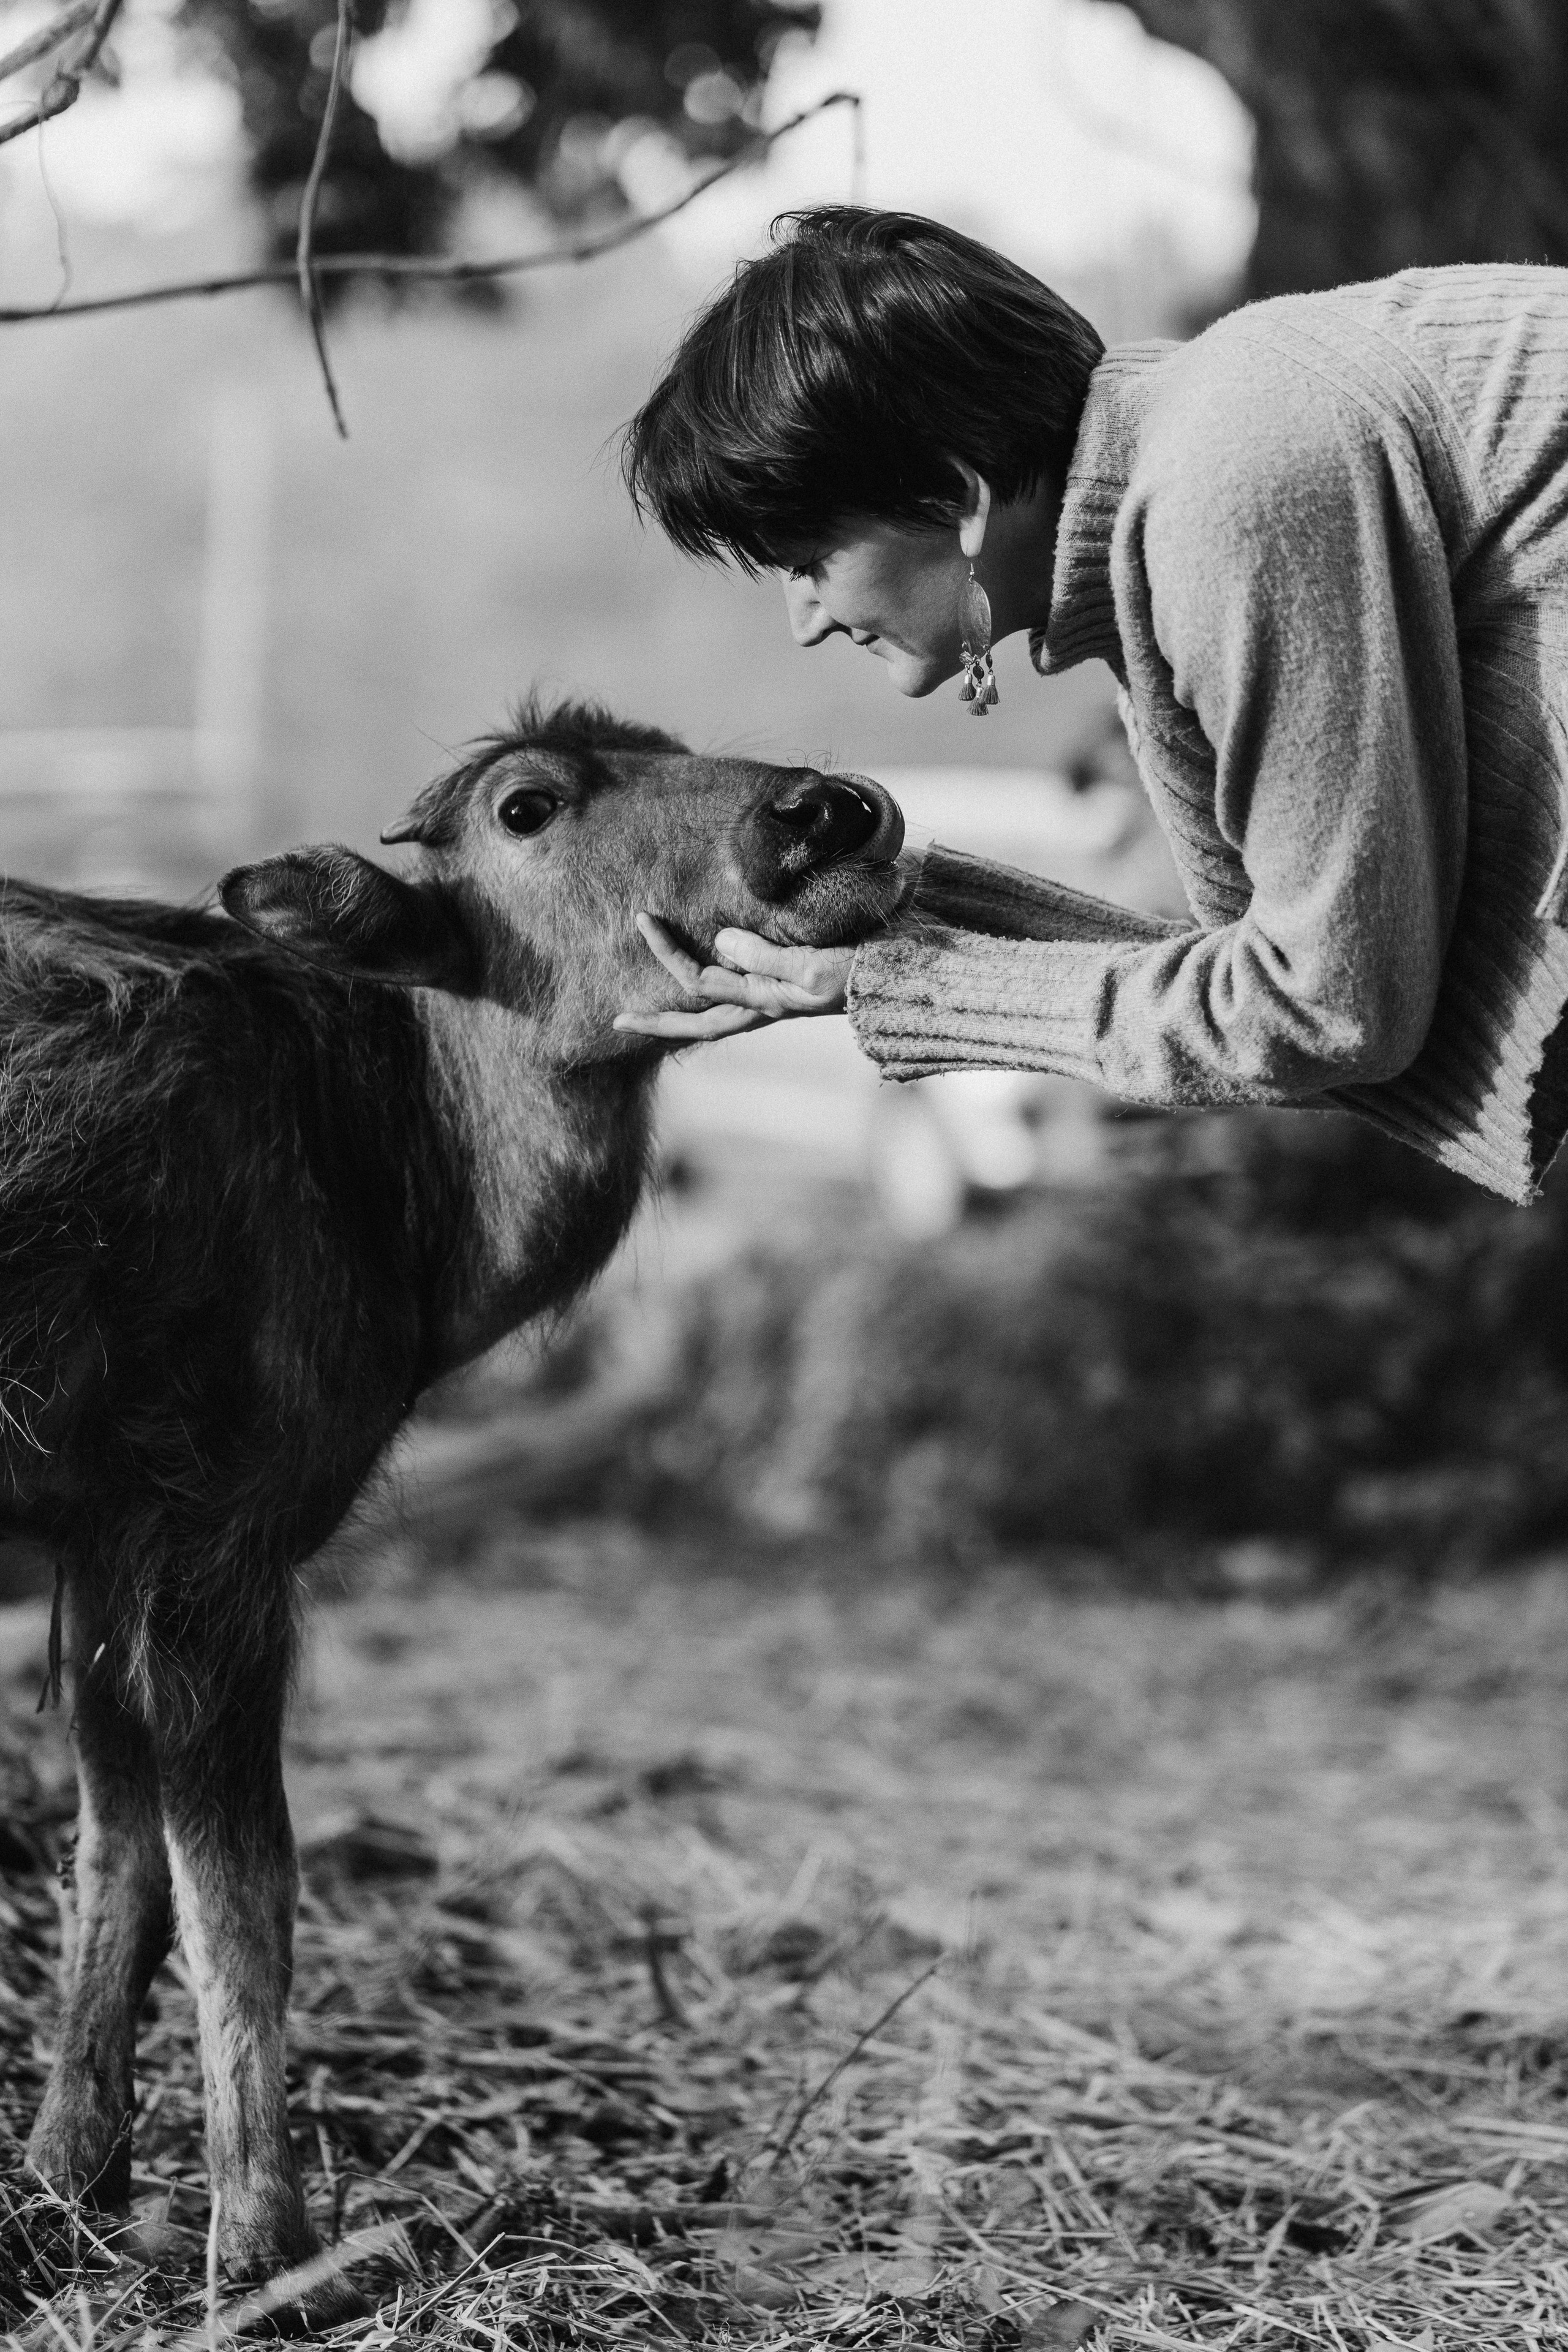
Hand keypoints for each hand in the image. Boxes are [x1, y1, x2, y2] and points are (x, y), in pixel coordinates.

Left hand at [612, 914, 853, 1040]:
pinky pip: (741, 993)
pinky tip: (706, 981)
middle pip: (700, 1019)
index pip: (701, 984)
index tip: (643, 922)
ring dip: (682, 1010)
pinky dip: (716, 990)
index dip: (667, 956)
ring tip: (650, 1007)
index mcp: (766, 1001)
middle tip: (617, 1020)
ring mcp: (777, 997)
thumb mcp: (812, 967)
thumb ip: (765, 957)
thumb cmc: (864, 973)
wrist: (904, 978)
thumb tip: (719, 943)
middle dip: (658, 1020)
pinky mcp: (792, 982)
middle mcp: (765, 1004)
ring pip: (717, 1009)